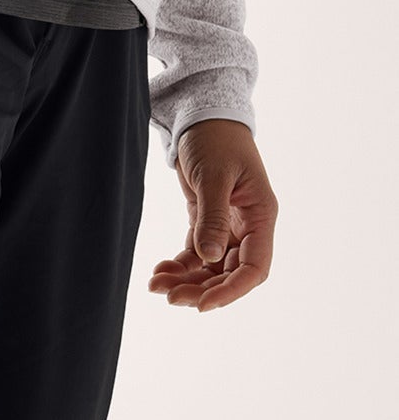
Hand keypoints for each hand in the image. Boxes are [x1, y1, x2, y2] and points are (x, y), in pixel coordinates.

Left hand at [148, 118, 277, 311]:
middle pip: (230, 273)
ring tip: (157, 286)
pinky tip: (160, 272)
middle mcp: (248, 226)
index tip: (204, 303)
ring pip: (211, 266)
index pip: (254, 267)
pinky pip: (196, 252)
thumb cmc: (215, 138)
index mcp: (261, 216)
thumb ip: (213, 217)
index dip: (232, 290)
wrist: (201, 115)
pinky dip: (180, 265)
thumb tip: (209, 258)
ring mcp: (227, 225)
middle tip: (170, 298)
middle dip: (202, 289)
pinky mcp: (206, 220)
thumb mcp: (215, 176)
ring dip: (187, 280)